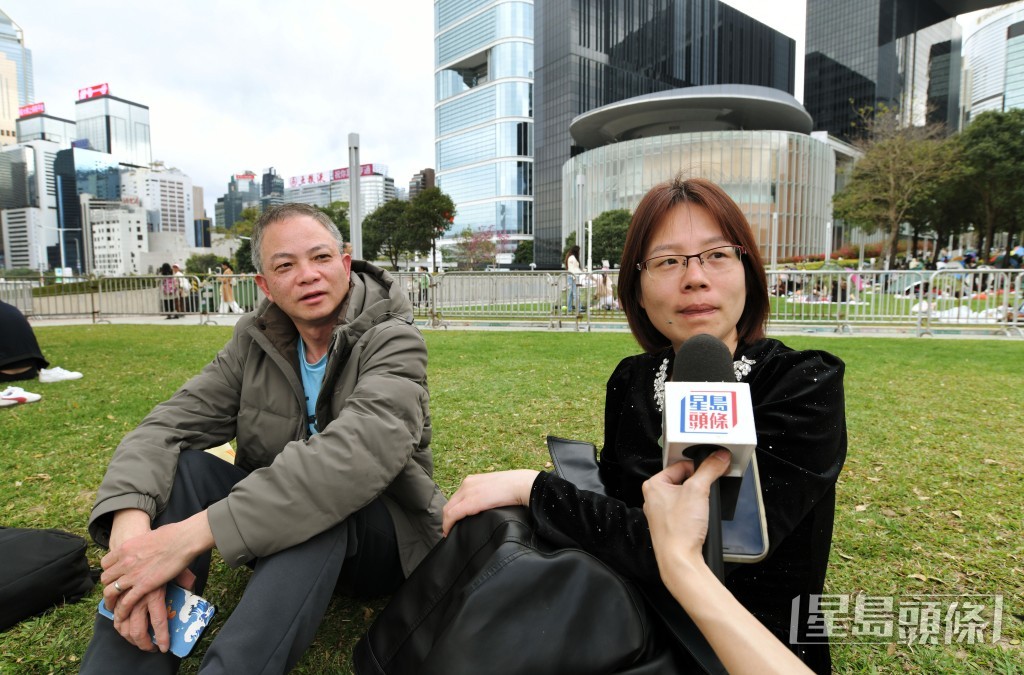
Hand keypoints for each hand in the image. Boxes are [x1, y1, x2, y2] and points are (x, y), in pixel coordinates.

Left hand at [101, 511, 213, 649]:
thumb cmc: (172, 535)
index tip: (115, 574)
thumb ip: (143, 543)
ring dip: (110, 601)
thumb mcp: (149, 536)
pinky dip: (122, 610)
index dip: (109, 570)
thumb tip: (150, 545)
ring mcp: (132, 575)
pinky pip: (126, 602)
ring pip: (110, 592)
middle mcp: (124, 562)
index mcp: (124, 548)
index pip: (106, 563)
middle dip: (109, 586)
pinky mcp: (143, 586)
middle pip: (106, 578)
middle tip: (114, 591)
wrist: (181, 540)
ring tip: (113, 607)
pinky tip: (123, 615)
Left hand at [442, 470, 538, 535]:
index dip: (453, 510)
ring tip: (449, 532)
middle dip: (448, 517)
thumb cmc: (516, 487)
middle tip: (449, 530)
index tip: (453, 521)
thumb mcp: (496, 488)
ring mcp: (467, 492)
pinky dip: (448, 524)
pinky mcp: (470, 503)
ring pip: (449, 510)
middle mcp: (466, 484)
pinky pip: (453, 515)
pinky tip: (448, 532)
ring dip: (447, 522)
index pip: (457, 497)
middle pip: (450, 503)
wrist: (522, 485)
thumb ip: (487, 494)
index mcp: (473, 480)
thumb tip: (487, 505)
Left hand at [642, 451, 730, 569]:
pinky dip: (696, 512)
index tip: (711, 470)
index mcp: (654, 485)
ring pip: (686, 496)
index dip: (698, 467)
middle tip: (708, 490)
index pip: (681, 465)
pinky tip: (701, 518)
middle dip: (699, 484)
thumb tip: (718, 457)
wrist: (679, 559)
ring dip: (699, 499)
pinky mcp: (671, 526)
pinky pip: (686, 511)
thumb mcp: (698, 490)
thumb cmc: (678, 529)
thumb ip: (709, 470)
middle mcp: (654, 498)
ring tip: (703, 507)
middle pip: (684, 480)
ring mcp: (662, 513)